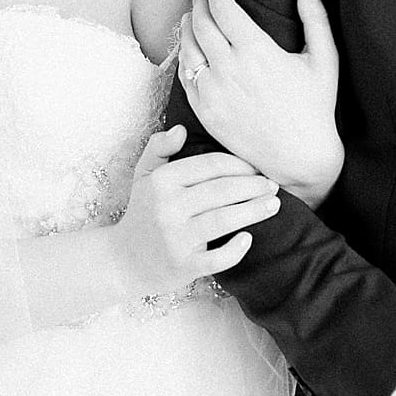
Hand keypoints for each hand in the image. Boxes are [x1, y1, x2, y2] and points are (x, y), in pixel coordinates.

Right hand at [115, 126, 278, 294]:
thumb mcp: (143, 176)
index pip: (210, 165)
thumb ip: (159, 148)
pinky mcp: (183, 266)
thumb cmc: (143, 213)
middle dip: (254, 186)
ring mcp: (175, 239)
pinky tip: (248, 238)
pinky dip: (235, 249)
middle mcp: (167, 208)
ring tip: (274, 205)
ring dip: (254, 210)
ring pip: (224, 220)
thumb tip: (181, 129)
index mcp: (161, 182)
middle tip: (273, 186)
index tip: (257, 169)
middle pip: (222, 191)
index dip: (239, 165)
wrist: (121, 261)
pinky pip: (216, 258)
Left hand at [182, 0, 343, 207]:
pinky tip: (189, 48)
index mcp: (257, 51)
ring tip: (192, 14)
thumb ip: (316, 20)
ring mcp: (213, 90)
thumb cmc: (315, 107)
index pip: (224, 8)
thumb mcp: (324, 60)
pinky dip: (185, 56)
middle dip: (199, 0)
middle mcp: (229, 68)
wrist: (298, 157)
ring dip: (188, 25)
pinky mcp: (204, 110)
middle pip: (202, 22)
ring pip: (189, 47)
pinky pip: (186, 75)